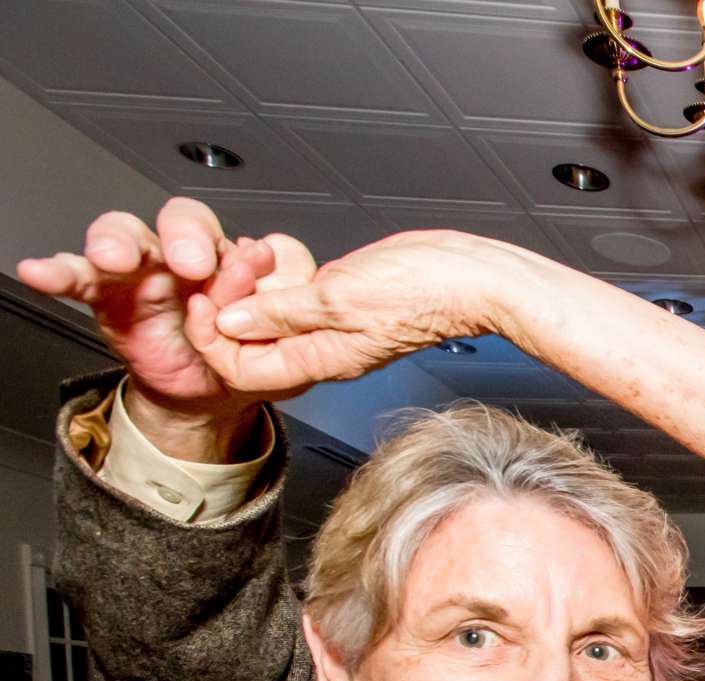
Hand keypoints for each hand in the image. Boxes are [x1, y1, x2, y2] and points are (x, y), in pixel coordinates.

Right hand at [16, 200, 306, 455]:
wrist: (213, 395)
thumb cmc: (250, 355)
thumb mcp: (288, 343)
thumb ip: (288, 308)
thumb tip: (277, 271)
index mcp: (242, 264)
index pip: (246, 242)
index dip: (252, 255)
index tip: (259, 266)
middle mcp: (191, 257)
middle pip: (184, 221)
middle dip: (187, 235)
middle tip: (193, 262)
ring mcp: (147, 271)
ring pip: (128, 236)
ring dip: (118, 242)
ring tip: (113, 259)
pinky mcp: (109, 294)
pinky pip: (78, 276)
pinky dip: (57, 270)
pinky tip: (41, 271)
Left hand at [196, 228, 516, 394]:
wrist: (474, 279)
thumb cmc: (427, 291)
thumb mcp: (340, 297)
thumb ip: (283, 312)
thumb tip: (230, 322)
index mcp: (322, 359)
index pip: (242, 371)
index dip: (213, 339)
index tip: (205, 302)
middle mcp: (325, 350)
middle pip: (251, 349)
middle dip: (224, 312)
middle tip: (223, 273)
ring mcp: (335, 330)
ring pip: (270, 324)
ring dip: (248, 294)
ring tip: (246, 261)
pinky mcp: (346, 306)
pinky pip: (295, 305)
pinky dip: (275, 285)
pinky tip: (273, 260)